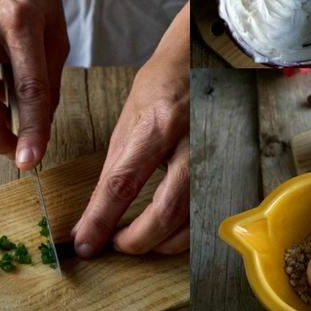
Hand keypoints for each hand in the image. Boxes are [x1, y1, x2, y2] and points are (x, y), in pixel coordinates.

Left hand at [73, 4, 189, 256]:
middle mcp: (190, 145)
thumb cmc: (161, 86)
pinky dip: (182, 231)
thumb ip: (114, 169)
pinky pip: (205, 213)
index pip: (123, 182)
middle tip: (114, 244)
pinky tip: (166, 231)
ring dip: (159, 241)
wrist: (200, 66)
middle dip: (135, 241)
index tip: (86, 243)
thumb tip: (95, 212)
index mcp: (158, 126)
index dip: (101, 219)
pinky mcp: (224, 168)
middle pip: (164, 211)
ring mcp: (213, 159)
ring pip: (190, 220)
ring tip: (136, 238)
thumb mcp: (129, 120)